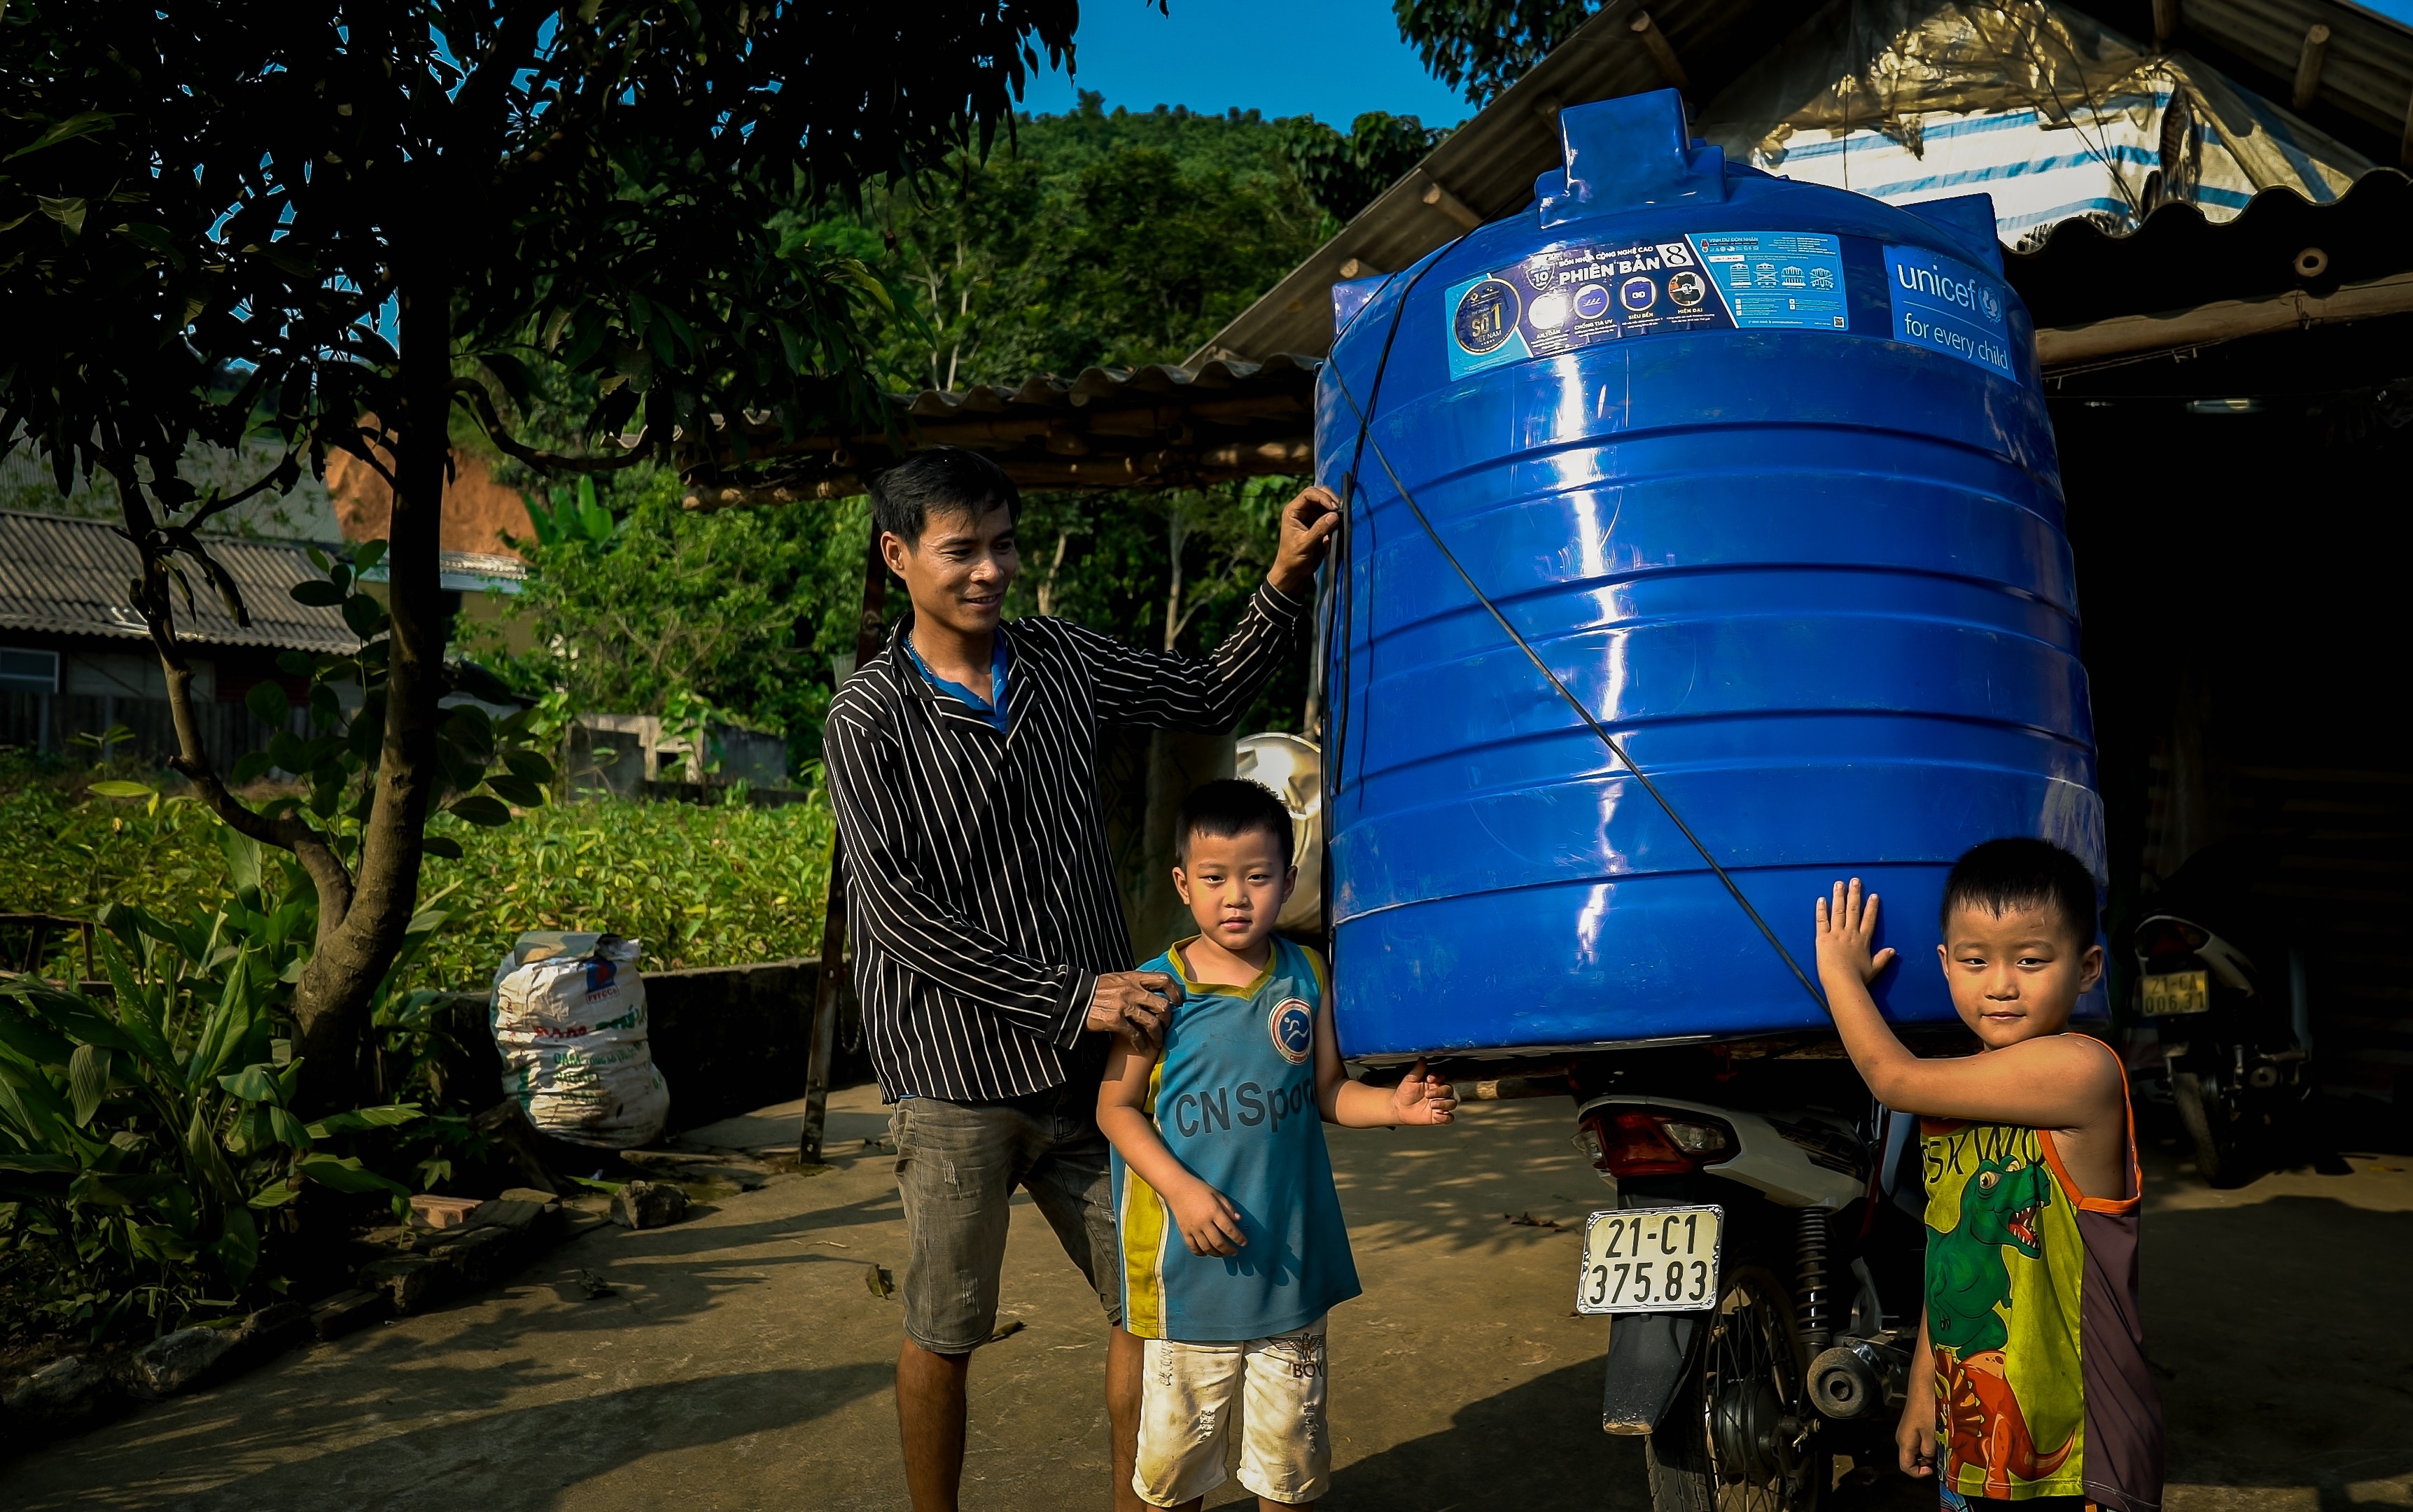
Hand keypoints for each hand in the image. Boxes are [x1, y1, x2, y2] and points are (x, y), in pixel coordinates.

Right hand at [1087, 970, 1181, 1047]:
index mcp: (1133, 978)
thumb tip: (1149, 988)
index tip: (1178, 1002)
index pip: (1163, 979)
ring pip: (1152, 1023)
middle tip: (1166, 1027)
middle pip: (1162, 1005)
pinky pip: (1136, 1034)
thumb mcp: (1115, 979)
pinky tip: (1142, 1049)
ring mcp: (1123, 1005)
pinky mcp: (1115, 1020)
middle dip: (1168, 1020)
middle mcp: (1131, 990)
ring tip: (1157, 1043)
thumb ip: (1133, 983)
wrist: (1072, 999)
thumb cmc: (1094, 990)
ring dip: (1158, 1036)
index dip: (1175, 991)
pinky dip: (1142, 1044)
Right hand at [1168, 1180, 1246, 1256]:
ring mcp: (1193, 1229)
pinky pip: (1193, 1247)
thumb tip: (1239, 1220)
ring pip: (1206, 1248)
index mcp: (1213, 1211)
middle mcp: (1203, 1222)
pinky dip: (1200, 1253)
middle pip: (1219, 1242)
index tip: (1244, 1243)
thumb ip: (1228, 1207)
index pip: (1229, 1229)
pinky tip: (1206, 1253)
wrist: (1177, 1188)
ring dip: (1217, 1254)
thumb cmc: (1199, 1189)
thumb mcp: (1216, 1194)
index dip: (1238, 1238)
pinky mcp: (1184, 1232)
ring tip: (1223, 1253)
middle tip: (1235, 1252)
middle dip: (1229, 1250)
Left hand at [1267, 484, 1340, 598]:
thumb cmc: (1293, 559)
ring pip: (1326, 502)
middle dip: (1330, 498)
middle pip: (1318, 493)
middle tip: (1340, 509)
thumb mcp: (1305, 544)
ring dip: (1335, 507)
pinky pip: (1330, 514)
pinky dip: (1336, 516)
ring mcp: (1311, 516)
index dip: (1322, 497)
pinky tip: (1340, 522)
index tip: (1333, 507)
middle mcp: (1301, 510)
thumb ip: (1319, 529)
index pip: (1308, 494)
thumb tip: (1335, 515)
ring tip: (1342, 515)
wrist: (1293, 573)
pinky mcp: (1319, 524)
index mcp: (1293, 511)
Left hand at [1389, 1058, 1457, 1125]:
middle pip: (1449, 1090)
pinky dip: (1446, 1117)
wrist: (1398, 1108)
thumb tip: (1422, 1058)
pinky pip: (1449, 1118)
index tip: (1429, 1079)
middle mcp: (1439, 1093)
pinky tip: (1436, 1116)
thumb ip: (1418, 1070)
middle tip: (1427, 1095)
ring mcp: (1440, 1105)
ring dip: (1444, 1104)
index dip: (1438, 1077)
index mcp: (1434, 1082)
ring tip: (1431, 1105)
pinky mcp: (1438, 1117)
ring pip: (1452, 1103)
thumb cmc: (1404, 1092)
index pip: (1443, 1077)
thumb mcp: (1409, 1080)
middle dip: (1440, 1091)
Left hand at [1815, 877, 1896, 991]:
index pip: (1869, 919)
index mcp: (1863, 940)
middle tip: (1855, 880)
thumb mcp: (1873, 968)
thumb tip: (1893, 950)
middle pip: (1853, 909)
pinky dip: (1821, 909)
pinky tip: (1821, 899)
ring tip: (1839, 883)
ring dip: (1839, 896)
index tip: (1873, 895)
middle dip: (1855, 894)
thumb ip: (1882, 958)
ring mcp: (1836, 934)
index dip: (1872, 907)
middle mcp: (1850, 933)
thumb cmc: (1858, 978)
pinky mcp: (1822, 938)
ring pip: (1838, 911)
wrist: (1842, 981)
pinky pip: (1822, 920)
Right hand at [1896, 1397, 1936, 1478]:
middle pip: (1912, 1459)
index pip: (1906, 1467)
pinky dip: (1930, 1442)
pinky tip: (1939, 1435)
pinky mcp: (1914, 1425)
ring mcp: (1908, 1431)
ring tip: (1941, 1444)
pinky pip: (1920, 1441)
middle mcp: (1903, 1438)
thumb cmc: (1927, 1407)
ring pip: (1918, 1450)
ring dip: (1930, 1451)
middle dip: (1927, 1462)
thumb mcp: (1932, 1433)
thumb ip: (1930, 1450)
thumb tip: (1929, 1459)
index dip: (1918, 1473)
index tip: (1932, 1469)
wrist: (1924, 1385)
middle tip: (1940, 1455)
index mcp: (1905, 1442)